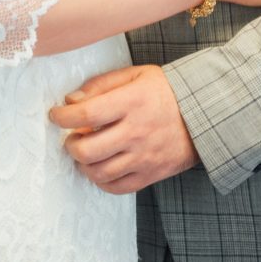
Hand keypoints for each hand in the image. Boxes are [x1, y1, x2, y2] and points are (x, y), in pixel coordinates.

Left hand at [48, 65, 198, 195]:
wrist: (204, 114)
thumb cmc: (167, 91)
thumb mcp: (136, 74)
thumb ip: (101, 84)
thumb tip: (72, 100)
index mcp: (131, 102)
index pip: (86, 114)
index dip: (62, 116)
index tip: (56, 115)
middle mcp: (136, 132)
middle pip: (87, 150)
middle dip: (70, 144)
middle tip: (71, 137)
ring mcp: (144, 156)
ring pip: (99, 172)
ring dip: (83, 164)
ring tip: (84, 152)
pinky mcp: (151, 174)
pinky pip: (118, 187)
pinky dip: (102, 181)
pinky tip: (99, 168)